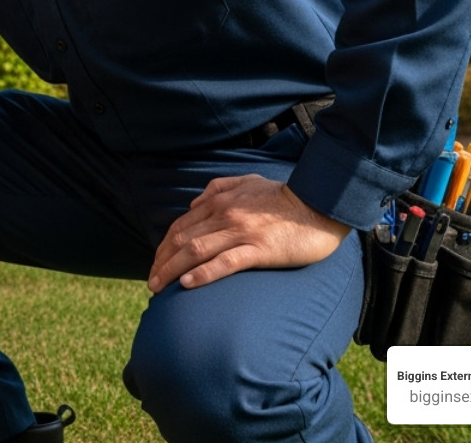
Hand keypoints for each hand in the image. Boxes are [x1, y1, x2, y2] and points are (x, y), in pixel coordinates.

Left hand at [147, 175, 348, 291]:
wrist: (319, 204)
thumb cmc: (284, 196)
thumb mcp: (248, 181)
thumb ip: (219, 187)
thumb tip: (194, 203)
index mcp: (220, 201)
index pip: (182, 225)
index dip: (164, 246)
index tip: (155, 263)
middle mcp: (225, 215)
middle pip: (182, 240)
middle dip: (162, 262)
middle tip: (151, 282)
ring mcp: (241, 232)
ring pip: (196, 251)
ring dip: (172, 270)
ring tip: (158, 288)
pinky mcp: (259, 250)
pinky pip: (225, 262)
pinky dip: (203, 273)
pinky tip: (188, 284)